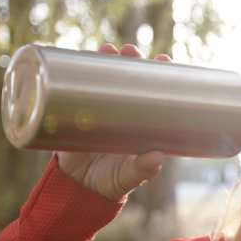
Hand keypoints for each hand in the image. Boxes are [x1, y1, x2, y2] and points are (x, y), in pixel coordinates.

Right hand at [58, 44, 172, 201]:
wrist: (76, 191)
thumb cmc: (110, 183)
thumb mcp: (128, 177)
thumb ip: (142, 170)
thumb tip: (158, 158)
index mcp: (141, 123)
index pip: (154, 92)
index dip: (160, 74)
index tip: (164, 59)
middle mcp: (122, 112)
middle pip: (129, 79)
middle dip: (131, 62)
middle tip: (131, 51)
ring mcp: (99, 110)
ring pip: (104, 79)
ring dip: (106, 61)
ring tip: (108, 50)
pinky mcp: (75, 114)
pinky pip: (76, 90)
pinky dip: (75, 74)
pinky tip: (76, 60)